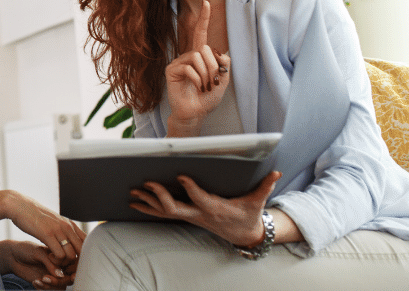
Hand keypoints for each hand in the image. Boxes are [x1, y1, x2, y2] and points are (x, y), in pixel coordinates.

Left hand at [0, 240, 76, 289]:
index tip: (66, 274)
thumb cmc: (25, 249)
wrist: (12, 257)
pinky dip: (44, 288)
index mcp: (61, 254)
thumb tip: (61, 275)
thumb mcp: (39, 252)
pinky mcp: (45, 282)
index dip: (72, 270)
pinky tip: (34, 282)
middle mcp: (59, 265)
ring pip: (61, 286)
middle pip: (69, 278)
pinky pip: (51, 290)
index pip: (74, 264)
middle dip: (59, 281)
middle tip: (45, 278)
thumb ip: (50, 263)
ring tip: (39, 280)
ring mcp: (53, 275)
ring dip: (51, 286)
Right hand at [3, 191, 85, 262]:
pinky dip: (55, 261)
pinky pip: (59, 254)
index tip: (71, 261)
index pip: (86, 244)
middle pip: (82, 251)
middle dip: (74, 263)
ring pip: (72, 255)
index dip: (82, 256)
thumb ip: (63, 230)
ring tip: (54, 261)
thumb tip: (70, 239)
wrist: (19, 205)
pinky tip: (48, 257)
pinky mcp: (47, 234)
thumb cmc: (34, 215)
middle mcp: (67, 227)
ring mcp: (58, 230)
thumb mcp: (54, 221)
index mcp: (70, 224)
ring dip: (64, 263)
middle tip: (63, 265)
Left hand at [130, 170, 281, 245]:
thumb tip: (277, 172)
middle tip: (146, 183)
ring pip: (164, 212)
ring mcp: (191, 217)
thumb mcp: (258, 202)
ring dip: (148, 202)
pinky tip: (134, 202)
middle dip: (159, 196)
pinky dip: (149, 208)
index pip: (200, 198)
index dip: (190, 188)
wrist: (244, 234)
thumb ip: (265, 187)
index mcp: (215, 208)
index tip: (180, 175)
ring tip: (131, 192)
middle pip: (175, 209)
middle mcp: (199, 214)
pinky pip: (163, 214)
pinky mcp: (186, 217)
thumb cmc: (248, 214)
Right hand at [165, 0, 231, 135]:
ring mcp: (179, 62)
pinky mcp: (171, 70)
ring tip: (203, 86)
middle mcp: (188, 56)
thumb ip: (224, 63)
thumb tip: (218, 51)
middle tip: (211, 82)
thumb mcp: (222, 79)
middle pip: (204, 49)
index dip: (204, 19)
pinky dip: (197, 79)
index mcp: (200, 56)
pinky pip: (189, 67)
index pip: (201, 34)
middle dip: (213, 67)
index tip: (206, 3)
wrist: (195, 112)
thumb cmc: (207, 97)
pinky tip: (195, 87)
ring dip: (205, 74)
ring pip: (197, 58)